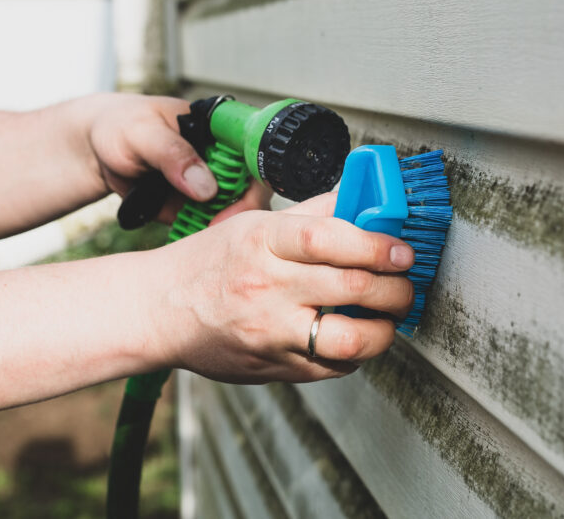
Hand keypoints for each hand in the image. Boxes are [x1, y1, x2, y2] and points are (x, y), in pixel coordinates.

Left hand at [85, 94, 270, 223]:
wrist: (97, 149)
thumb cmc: (119, 126)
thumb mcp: (141, 132)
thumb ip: (172, 154)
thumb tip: (206, 186)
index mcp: (219, 128)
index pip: (255, 151)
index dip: (255, 177)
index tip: (238, 201)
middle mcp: (224, 156)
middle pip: (253, 187)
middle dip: (239, 211)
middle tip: (215, 226)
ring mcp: (213, 184)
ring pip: (236, 211)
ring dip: (221, 227)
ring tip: (196, 232)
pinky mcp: (199, 207)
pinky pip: (211, 226)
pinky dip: (204, 236)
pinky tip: (188, 238)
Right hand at [146, 192, 414, 382]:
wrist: (158, 311)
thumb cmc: (209, 263)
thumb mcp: (254, 224)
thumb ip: (313, 213)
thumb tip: (362, 196)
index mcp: (263, 241)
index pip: (329, 238)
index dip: (376, 244)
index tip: (402, 252)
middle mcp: (267, 286)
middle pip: (350, 288)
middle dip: (395, 289)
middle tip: (406, 285)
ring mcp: (269, 331)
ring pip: (348, 340)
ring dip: (384, 330)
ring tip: (389, 318)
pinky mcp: (273, 366)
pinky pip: (331, 368)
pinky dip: (356, 355)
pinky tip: (357, 337)